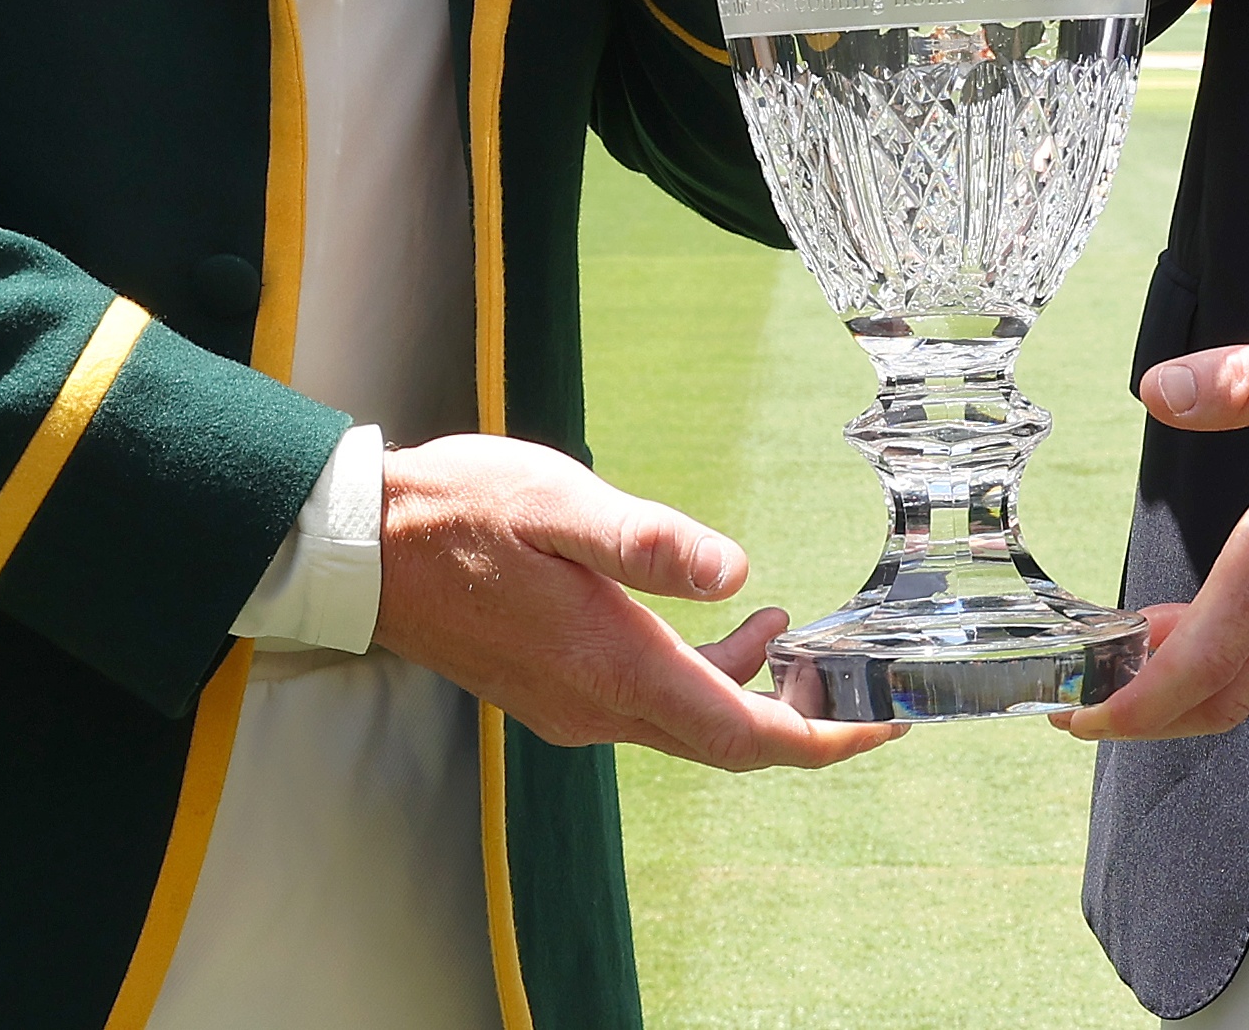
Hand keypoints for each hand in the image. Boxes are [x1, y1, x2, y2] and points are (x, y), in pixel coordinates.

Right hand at [366, 433, 898, 770]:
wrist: (361, 549)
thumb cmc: (457, 514)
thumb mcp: (560, 506)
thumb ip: (650, 543)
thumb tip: (734, 571)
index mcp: (612, 669)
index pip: (744, 734)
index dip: (824, 736)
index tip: (886, 722)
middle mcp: (596, 707)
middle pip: (726, 742)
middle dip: (805, 720)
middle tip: (867, 684)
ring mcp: (570, 704)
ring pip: (688, 722)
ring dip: (751, 690)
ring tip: (800, 632)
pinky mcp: (551, 687)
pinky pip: (649, 704)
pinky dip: (701, 675)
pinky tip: (718, 621)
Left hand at [1051, 303, 1248, 743]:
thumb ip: (1239, 380)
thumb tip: (1160, 390)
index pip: (1202, 661)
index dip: (1132, 702)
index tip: (1076, 714)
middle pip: (1223, 694)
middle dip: (1146, 712)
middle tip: (1078, 703)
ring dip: (1185, 679)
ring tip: (1123, 650)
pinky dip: (1228, 650)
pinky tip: (1202, 614)